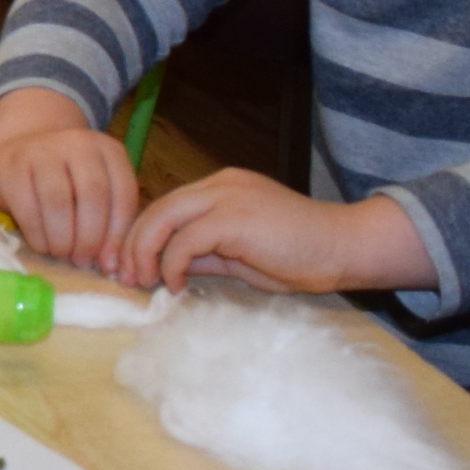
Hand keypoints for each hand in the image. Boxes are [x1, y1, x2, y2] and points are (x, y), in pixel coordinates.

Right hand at [0, 87, 138, 267]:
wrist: (18, 148)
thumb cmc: (64, 179)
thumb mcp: (94, 188)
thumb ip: (108, 219)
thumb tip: (110, 265)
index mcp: (107, 149)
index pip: (123, 193)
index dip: (118, 234)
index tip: (108, 262)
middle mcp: (77, 142)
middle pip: (93, 196)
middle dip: (89, 238)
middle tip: (82, 260)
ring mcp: (41, 150)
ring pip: (59, 203)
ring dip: (63, 240)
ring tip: (63, 254)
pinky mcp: (11, 167)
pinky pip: (29, 209)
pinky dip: (39, 237)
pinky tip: (43, 246)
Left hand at [118, 169, 425, 295]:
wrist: (344, 247)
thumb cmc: (300, 255)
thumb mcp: (241, 254)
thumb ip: (206, 253)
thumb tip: (169, 268)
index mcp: (221, 188)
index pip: (166, 206)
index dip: (141, 236)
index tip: (130, 268)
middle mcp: (219, 184)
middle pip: (157, 208)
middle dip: (132, 244)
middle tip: (125, 278)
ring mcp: (227, 196)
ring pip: (163, 217)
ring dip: (145, 253)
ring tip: (143, 282)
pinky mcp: (233, 217)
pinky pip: (185, 239)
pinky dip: (172, 264)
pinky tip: (177, 285)